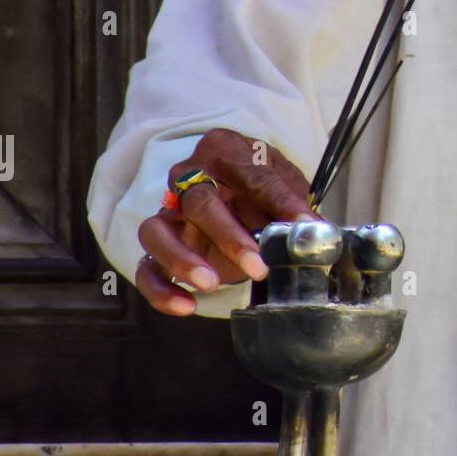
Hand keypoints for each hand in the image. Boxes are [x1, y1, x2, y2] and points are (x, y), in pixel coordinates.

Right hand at [134, 128, 317, 315]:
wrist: (238, 187)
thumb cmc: (259, 181)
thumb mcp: (283, 180)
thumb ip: (292, 203)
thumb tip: (310, 229)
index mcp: (222, 150)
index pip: (250, 175)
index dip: (279, 202)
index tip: (302, 224)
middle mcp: (187, 176)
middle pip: (198, 203)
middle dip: (229, 237)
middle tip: (258, 265)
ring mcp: (169, 211)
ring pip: (156, 232)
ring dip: (182, 260)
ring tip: (210, 284)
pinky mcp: (159, 245)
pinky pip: (146, 267)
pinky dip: (160, 289)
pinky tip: (186, 306)